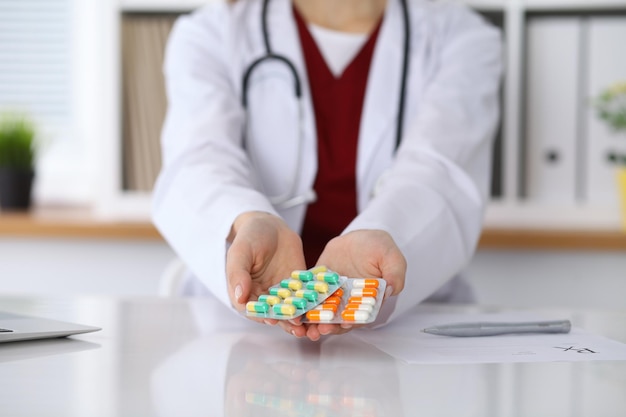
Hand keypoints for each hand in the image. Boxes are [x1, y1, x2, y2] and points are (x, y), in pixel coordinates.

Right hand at [226, 211, 306, 336]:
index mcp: (246, 292)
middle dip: (285, 322)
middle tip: (296, 327)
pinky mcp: (297, 285)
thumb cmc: (249, 238)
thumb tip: (240, 297)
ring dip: (300, 318)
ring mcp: (282, 292)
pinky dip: (312, 303)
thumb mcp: (240, 252)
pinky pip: (305, 296)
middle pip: (274, 313)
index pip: (253, 309)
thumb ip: (238, 274)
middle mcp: (264, 296)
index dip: (262, 315)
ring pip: (290, 309)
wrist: (270, 225)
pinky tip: (321, 308)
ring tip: (310, 326)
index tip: (272, 319)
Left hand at [304, 229, 406, 340]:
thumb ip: (395, 274)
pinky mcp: (319, 285)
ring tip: (305, 326)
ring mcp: (333, 294)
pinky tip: (294, 308)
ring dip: (314, 321)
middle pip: (338, 319)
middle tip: (321, 329)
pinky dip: (302, 303)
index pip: (360, 316)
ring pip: (322, 312)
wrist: (361, 238)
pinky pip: (310, 295)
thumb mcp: (392, 257)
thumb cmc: (379, 248)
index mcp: (368, 301)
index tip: (345, 324)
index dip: (353, 322)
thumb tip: (389, 290)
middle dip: (329, 326)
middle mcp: (349, 301)